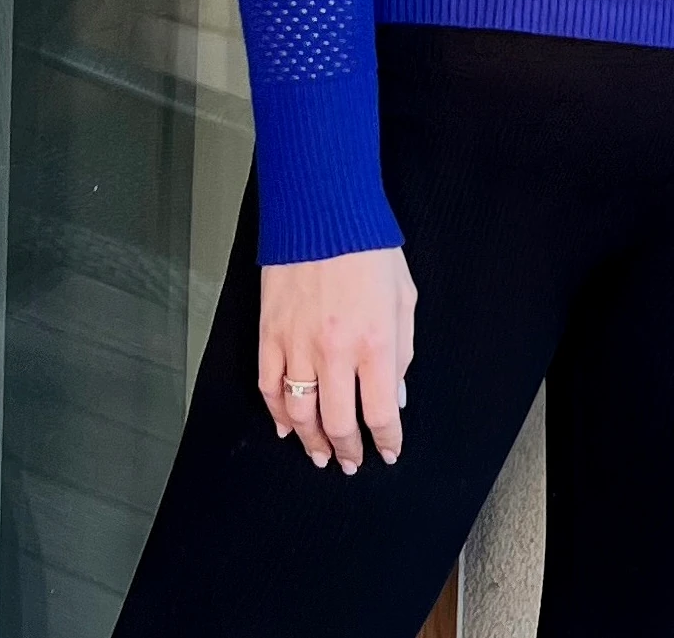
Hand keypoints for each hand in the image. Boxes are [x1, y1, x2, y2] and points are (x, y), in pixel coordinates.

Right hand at [258, 245, 416, 471]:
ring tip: (320, 454)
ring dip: (311, 441)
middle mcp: (335, 351)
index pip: (379, 413)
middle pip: (338, 423)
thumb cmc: (369, 248)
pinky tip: (286, 427)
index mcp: (375, 343)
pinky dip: (276, 413)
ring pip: (300, 413)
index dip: (385, 441)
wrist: (323, 210)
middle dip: (347, 450)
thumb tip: (393, 396)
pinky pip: (270, 386)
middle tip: (350, 462)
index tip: (388, 451)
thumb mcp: (403, 297)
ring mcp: (297, 345)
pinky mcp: (269, 334)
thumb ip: (402, 351)